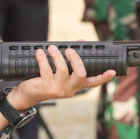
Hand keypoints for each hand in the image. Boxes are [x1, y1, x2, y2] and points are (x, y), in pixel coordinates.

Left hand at [0, 45, 114, 130]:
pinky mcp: (46, 87)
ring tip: (51, 48)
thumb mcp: (58, 72)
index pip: (92, 83)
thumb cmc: (44, 81)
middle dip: (76, 59)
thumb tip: (79, 42)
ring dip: (57, 56)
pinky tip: (40, 53)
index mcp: (75, 86)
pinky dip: (43, 58)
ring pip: (63, 70)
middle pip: (80, 74)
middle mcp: (69, 89)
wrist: (27, 95)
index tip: (112, 71)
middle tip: (69, 49)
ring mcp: (58, 89)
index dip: (103, 77)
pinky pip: (46, 69)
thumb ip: (69, 60)